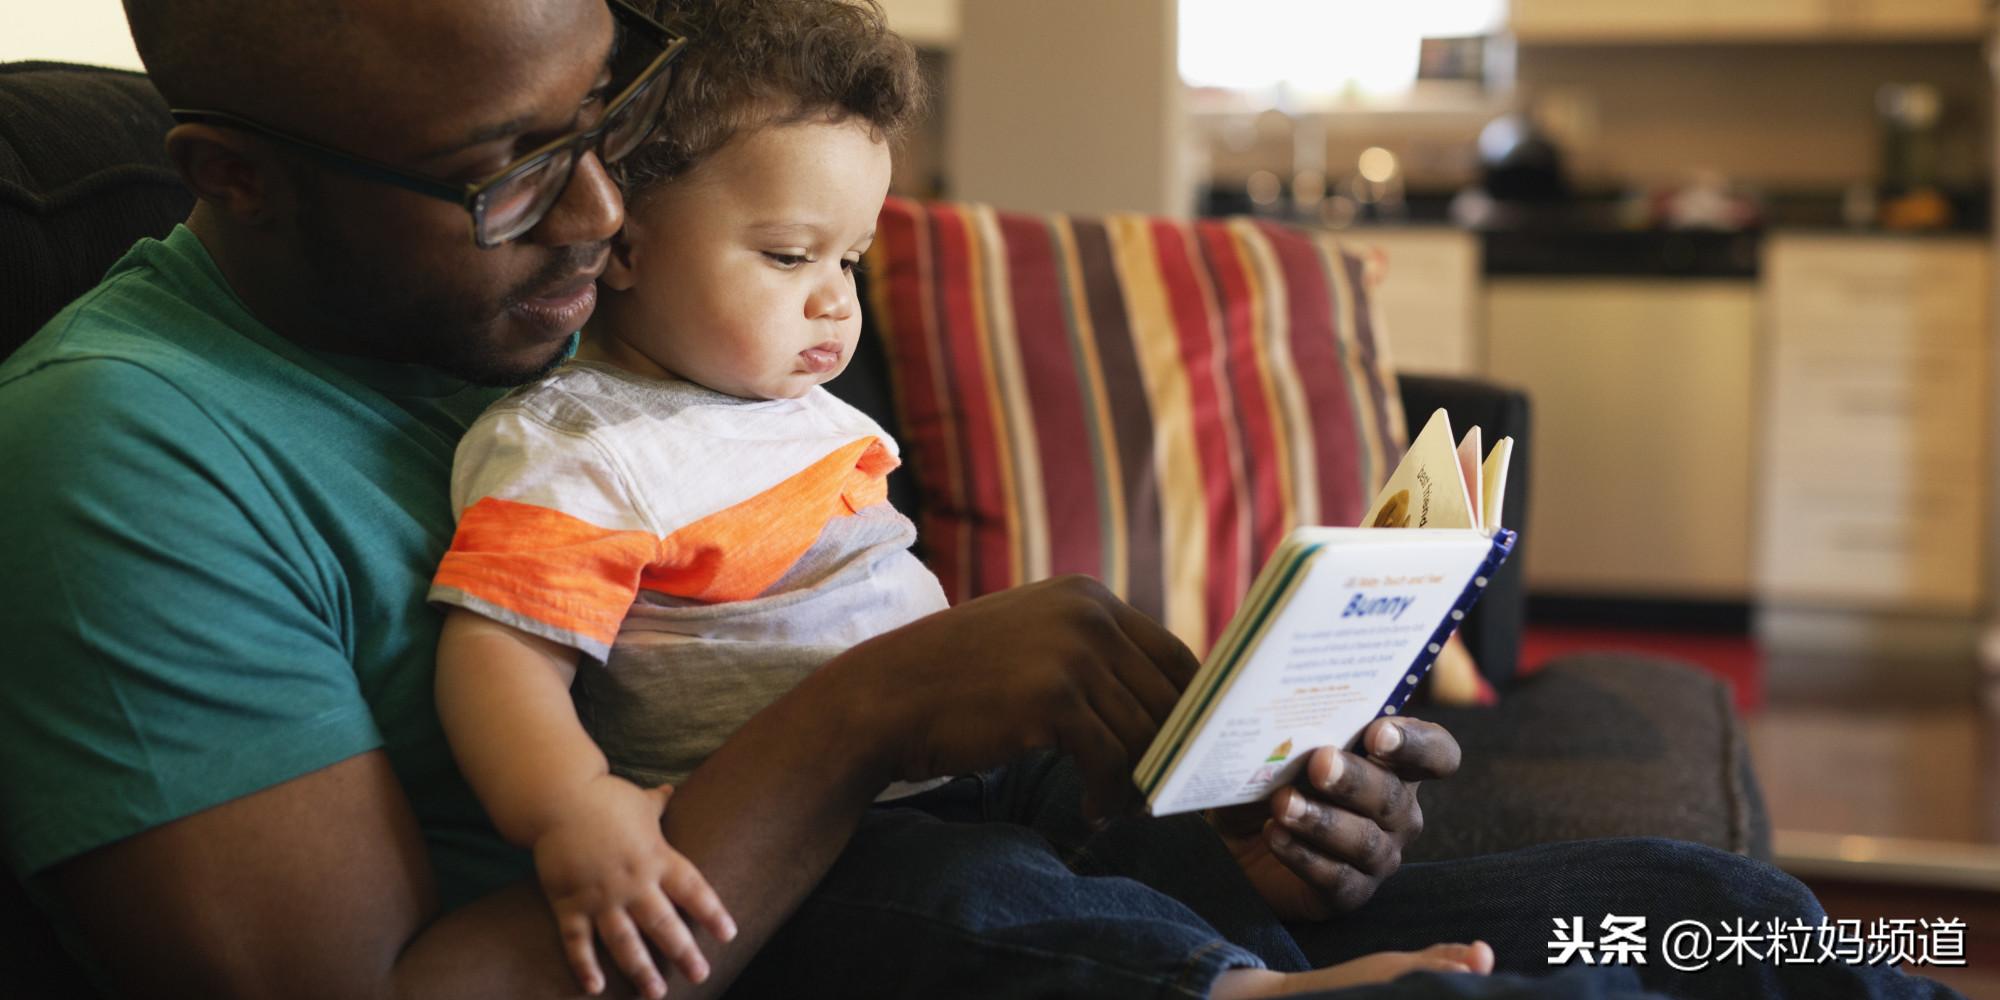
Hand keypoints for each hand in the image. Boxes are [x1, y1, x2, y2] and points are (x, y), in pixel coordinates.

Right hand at [533, 777, 736, 997]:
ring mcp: (600, 895)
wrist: (557, 797)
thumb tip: (670, 789)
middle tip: (701, 975)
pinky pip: (577, 941)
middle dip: (683, 952)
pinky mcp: (569, 903)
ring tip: (656, 994)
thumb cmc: (603, 798)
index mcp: (656, 856)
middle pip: (664, 924)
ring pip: (625, 941)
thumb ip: (657, 804)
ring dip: (641, 969)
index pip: (692, 889)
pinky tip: (595, 988)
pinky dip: (584, 965)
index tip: (728, 935)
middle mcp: (633, 881)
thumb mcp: (638, 801)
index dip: (711, 913)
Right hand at [838, 575, 1199, 822]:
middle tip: (1164, 795)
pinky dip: (1108, 796)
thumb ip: (1091, 656)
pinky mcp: (1053, 699)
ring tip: (1118, 808)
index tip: (1192, 753)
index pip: (1176, 657)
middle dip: (1175, 753)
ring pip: (1146, 733)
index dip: (1195, 711)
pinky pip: (1111, 761)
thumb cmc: (957, 681)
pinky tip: (1089, 812)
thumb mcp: (1032, 642)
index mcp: (1089, 597)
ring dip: (1139, 781)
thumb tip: (1163, 708)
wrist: (886, 696)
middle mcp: (1089, 615)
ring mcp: (1072, 653)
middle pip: (1171, 697)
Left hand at [1210, 716, 1459, 920]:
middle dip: (1355, 779)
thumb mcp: (1282, 749)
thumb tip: (1285, 707)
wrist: (1239, 838)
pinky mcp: (1348, 893)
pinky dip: (1303, 855)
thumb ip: (1298, 729)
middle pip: (1393, 796)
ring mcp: (1378, 857)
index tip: (1377, 733)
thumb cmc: (1271, 781)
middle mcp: (1398, 814)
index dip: (1417, 743)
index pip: (1437, 754)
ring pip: (1365, 841)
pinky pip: (1336, 878)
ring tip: (1283, 803)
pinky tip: (1274, 834)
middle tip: (1319, 762)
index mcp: (1395, 767)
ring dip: (1322, 820)